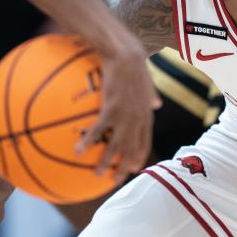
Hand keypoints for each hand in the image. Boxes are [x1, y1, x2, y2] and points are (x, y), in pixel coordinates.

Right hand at [77, 42, 159, 183]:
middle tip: (115, 181)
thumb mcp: (148, 83)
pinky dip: (89, 142)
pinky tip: (78, 152)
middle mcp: (137, 120)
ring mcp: (125, 116)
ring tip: (96, 175)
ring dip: (106, 162)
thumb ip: (152, 96)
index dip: (139, 157)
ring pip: (116, 145)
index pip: (144, 142)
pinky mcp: (112, 109)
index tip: (134, 169)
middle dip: (123, 168)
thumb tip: (158, 103)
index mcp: (145, 115)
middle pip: (131, 150)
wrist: (126, 55)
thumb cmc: (136, 66)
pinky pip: (99, 130)